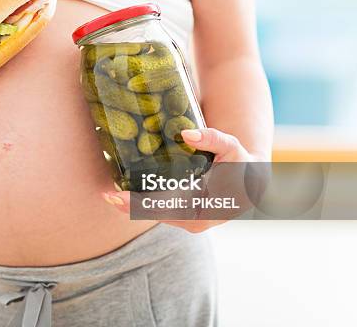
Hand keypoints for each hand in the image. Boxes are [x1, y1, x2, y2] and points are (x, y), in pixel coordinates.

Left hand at [102, 127, 252, 232]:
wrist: (250, 180)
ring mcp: (189, 222)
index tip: (119, 196)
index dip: (142, 203)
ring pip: (156, 216)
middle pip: (156, 215)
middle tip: (106, 195)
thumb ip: (213, 139)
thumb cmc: (240, 164)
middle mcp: (195, 223)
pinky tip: (123, 196)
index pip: (167, 208)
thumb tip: (186, 133)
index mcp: (206, 211)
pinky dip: (142, 205)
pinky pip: (160, 212)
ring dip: (132, 207)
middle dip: (130, 206)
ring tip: (109, 196)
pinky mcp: (184, 217)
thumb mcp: (232, 149)